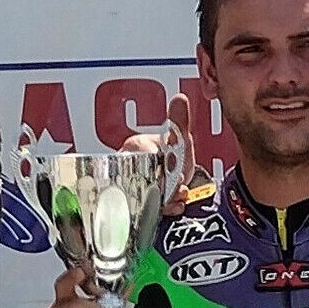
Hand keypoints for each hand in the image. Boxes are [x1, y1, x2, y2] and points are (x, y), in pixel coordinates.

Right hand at [118, 94, 195, 216]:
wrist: (177, 178)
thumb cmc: (174, 154)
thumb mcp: (180, 138)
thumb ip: (179, 121)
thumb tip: (180, 98)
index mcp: (135, 145)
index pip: (142, 155)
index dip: (161, 166)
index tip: (175, 174)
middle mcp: (128, 164)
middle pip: (139, 178)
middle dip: (163, 187)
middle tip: (179, 188)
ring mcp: (130, 184)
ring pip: (141, 195)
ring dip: (165, 200)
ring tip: (179, 197)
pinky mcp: (136, 202)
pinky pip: (142, 208)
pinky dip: (162, 210)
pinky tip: (175, 206)